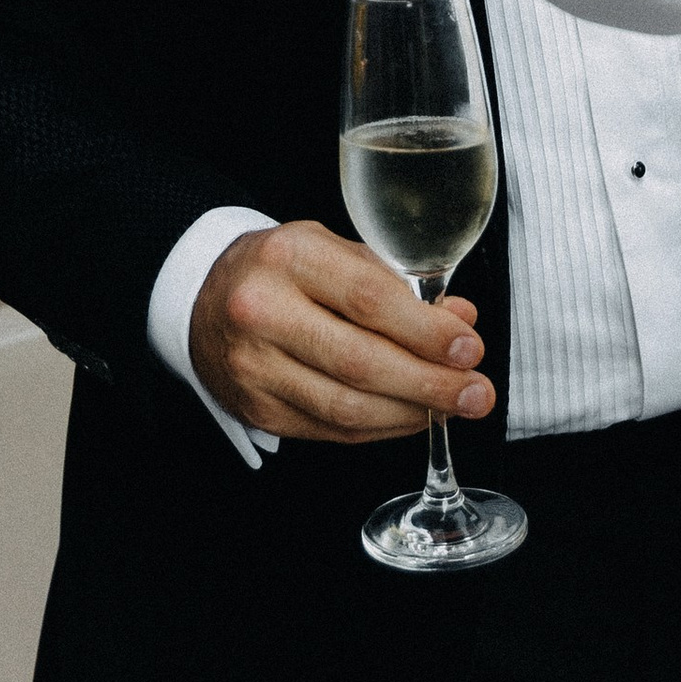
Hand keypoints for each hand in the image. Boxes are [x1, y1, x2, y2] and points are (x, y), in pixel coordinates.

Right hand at [189, 218, 494, 442]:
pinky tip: (412, 417)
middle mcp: (261, 312)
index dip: (426, 332)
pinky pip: (330, 429)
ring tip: (454, 409)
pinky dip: (380, 427)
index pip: (368, 300)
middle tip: (477, 393)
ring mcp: (253, 367)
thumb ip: (398, 284)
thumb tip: (461, 320)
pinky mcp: (256, 409)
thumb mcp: (335, 252)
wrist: (203, 298)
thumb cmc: (282, 270)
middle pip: (360, 362)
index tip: (469, 348)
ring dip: (411, 414)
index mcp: (287, 258)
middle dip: (430, 384)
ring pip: (346, 407)